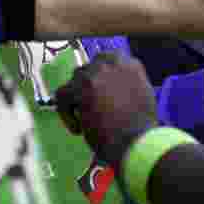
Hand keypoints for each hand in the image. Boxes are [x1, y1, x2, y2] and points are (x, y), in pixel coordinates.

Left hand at [53, 52, 156, 166]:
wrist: (136, 142)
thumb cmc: (141, 127)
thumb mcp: (141, 95)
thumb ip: (125, 84)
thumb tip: (109, 87)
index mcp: (130, 64)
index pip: (105, 61)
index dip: (98, 80)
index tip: (97, 95)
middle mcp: (112, 63)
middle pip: (87, 70)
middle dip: (85, 90)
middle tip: (90, 110)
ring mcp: (96, 73)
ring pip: (73, 83)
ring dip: (76, 101)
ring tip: (86, 121)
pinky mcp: (81, 88)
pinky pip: (62, 96)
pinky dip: (66, 114)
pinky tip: (79, 128)